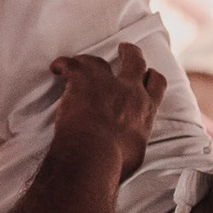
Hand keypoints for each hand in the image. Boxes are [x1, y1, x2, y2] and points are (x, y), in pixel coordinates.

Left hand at [50, 43, 164, 179]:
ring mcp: (106, 82)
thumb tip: (128, 150)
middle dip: (132, 53)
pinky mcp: (83, 79)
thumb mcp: (134, 155)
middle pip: (136, 62)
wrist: (94, 155)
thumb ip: (132, 143)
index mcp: (145, 110)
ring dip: (92, 60)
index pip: (156, 84)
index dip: (151, 76)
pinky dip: (63, 65)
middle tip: (126, 49)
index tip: (147, 74)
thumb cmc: (114, 163)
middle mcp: (130, 91)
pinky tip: (56, 68)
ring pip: (102, 60)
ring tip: (83, 61)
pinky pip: (72, 64)